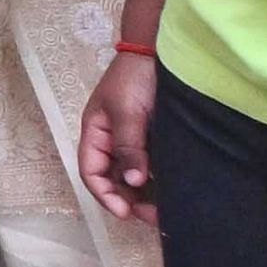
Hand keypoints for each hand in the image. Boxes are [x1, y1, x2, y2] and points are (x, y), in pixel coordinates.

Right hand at [78, 54, 160, 224]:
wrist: (161, 50)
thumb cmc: (136, 78)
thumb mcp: (128, 112)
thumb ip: (129, 146)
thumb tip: (133, 181)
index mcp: (96, 134)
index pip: (92, 172)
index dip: (106, 195)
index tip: (126, 212)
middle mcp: (112, 141)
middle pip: (114, 179)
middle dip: (130, 200)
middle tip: (154, 217)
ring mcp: (134, 139)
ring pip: (135, 174)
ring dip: (147, 193)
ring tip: (167, 208)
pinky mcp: (155, 136)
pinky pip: (154, 163)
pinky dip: (161, 178)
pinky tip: (174, 188)